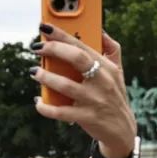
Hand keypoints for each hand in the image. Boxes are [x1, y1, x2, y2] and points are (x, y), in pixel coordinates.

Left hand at [32, 26, 136, 157]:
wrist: (122, 130)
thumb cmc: (114, 95)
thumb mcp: (118, 71)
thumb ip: (111, 49)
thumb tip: (100, 29)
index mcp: (107, 67)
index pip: (83, 45)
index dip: (62, 35)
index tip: (44, 27)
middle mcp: (102, 81)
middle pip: (77, 59)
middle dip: (54, 50)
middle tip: (36, 47)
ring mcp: (94, 100)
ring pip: (66, 85)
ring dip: (47, 77)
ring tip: (34, 72)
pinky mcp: (87, 118)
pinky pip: (61, 112)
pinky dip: (46, 107)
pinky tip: (38, 101)